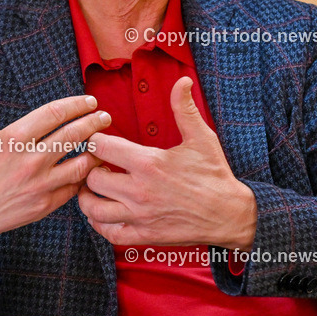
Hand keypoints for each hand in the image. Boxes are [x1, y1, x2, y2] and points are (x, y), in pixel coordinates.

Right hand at [0, 70, 107, 258]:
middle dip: (94, 122)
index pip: (54, 113)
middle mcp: (29, 161)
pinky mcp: (44, 205)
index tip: (90, 101)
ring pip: (81, 164)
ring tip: (103, 141)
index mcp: (13, 138)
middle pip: (74, 135)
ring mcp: (39, 185)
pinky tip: (89, 167)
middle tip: (105, 116)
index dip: (76, 104)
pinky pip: (74, 188)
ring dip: (96, 151)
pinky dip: (85, 176)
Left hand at [78, 76, 255, 249]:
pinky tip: (103, 212)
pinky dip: (99, 223)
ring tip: (93, 187)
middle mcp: (139, 191)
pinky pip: (108, 233)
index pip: (101, 147)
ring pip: (93, 209)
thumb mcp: (202, 137)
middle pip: (92, 177)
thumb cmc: (214, 174)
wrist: (229, 214)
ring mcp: (139, 216)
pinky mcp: (144, 235)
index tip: (99, 138)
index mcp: (149, 163)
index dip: (95, 139)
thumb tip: (183, 80)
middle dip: (90, 167)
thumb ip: (184, 108)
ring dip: (87, 197)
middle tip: (95, 163)